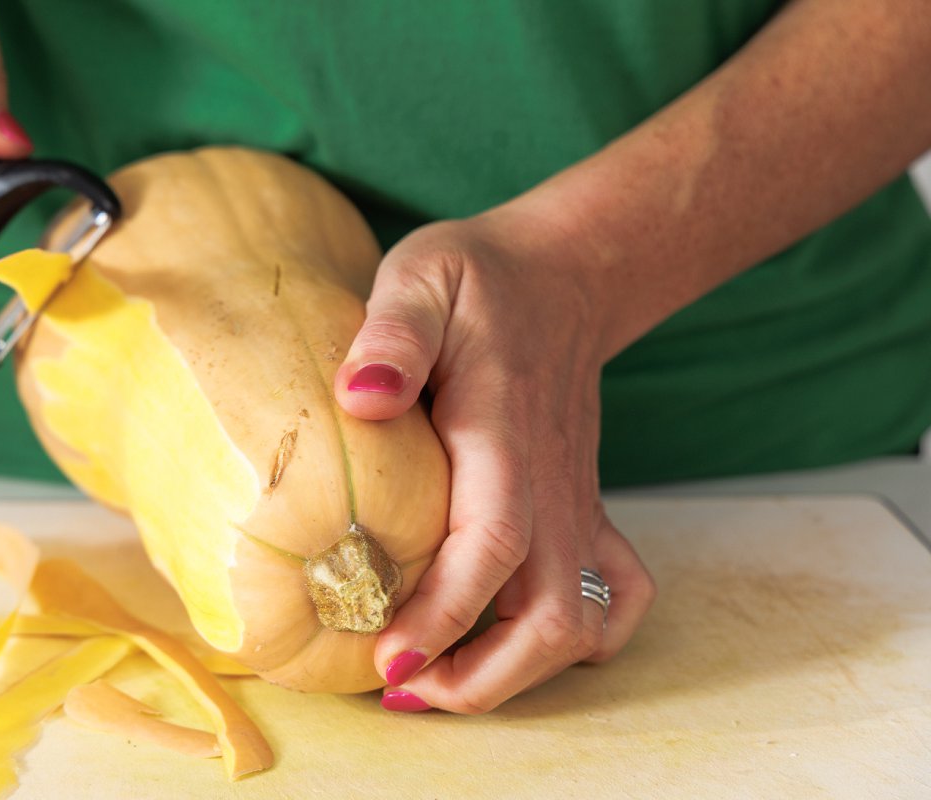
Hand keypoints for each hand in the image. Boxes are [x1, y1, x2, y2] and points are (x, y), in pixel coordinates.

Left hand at [335, 212, 655, 713]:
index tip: (390, 661)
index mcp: (504, 436)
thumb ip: (394, 334)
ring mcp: (577, 506)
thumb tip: (361, 396)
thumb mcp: (422, 279)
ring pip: (582, 626)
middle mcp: (552, 486)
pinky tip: (514, 638)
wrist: (564, 277)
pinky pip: (615, 601)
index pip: (494, 547)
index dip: (446, 616)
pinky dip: (577, 642)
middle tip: (401, 685)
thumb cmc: (480, 282)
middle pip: (551, 619)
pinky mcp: (586, 513)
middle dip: (480, 678)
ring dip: (517, 672)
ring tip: (440, 679)